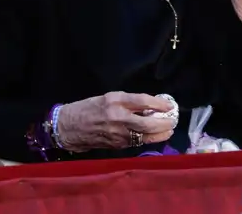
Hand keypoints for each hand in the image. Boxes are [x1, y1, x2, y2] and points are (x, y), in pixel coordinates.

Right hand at [56, 92, 176, 152]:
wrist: (69, 127)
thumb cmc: (88, 107)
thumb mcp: (108, 97)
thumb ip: (128, 101)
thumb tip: (150, 106)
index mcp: (115, 101)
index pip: (142, 101)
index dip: (159, 104)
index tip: (169, 105)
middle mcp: (117, 118)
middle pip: (147, 124)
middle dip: (164, 123)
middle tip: (173, 120)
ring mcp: (117, 134)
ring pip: (145, 137)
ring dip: (160, 134)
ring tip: (168, 129)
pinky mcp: (117, 145)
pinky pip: (137, 142)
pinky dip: (148, 139)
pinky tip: (154, 135)